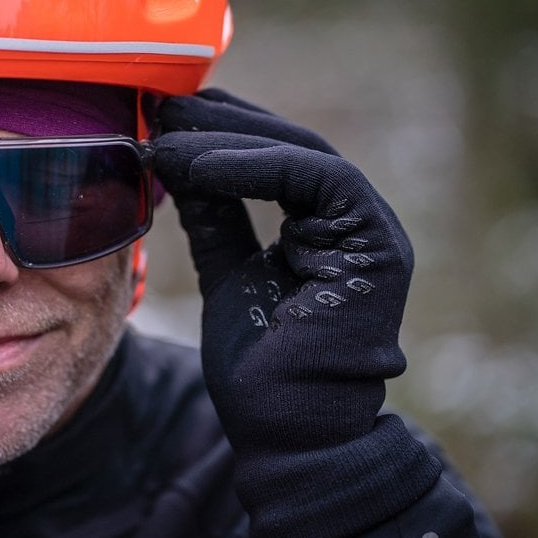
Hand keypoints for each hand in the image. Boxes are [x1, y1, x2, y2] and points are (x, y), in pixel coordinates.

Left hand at [154, 89, 440, 537]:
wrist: (288, 433)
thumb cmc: (259, 366)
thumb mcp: (226, 272)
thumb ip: (215, 218)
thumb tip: (177, 164)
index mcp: (324, 226)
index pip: (274, 156)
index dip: (219, 130)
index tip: (162, 114)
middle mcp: (353, 222)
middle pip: (289, 145)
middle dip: (220, 122)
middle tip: (160, 104)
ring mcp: (371, 232)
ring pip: (304, 154)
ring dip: (230, 139)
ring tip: (168, 134)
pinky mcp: (377, 246)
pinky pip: (320, 179)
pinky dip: (255, 167)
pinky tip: (198, 167)